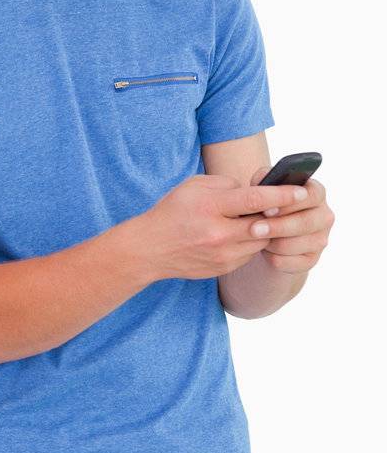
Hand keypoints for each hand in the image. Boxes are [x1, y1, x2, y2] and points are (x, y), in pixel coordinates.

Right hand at [126, 175, 311, 280]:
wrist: (149, 249)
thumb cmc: (172, 212)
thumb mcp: (193, 187)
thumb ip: (227, 185)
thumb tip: (255, 190)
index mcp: (210, 207)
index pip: (255, 200)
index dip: (282, 195)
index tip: (302, 191)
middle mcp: (219, 233)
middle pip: (265, 224)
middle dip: (279, 215)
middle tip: (288, 207)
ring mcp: (223, 254)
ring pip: (261, 240)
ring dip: (264, 230)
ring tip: (256, 220)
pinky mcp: (225, 268)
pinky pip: (249, 253)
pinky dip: (250, 242)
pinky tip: (239, 235)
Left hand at [245, 167, 331, 274]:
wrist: (266, 232)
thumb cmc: (266, 204)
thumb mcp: (263, 188)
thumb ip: (264, 180)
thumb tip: (261, 181)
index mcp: (315, 193)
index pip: (310, 195)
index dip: (288, 203)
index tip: (267, 208)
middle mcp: (324, 216)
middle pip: (305, 223)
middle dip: (277, 227)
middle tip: (253, 229)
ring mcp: (320, 239)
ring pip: (294, 244)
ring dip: (270, 243)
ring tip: (255, 237)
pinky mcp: (311, 259)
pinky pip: (289, 262)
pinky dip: (272, 257)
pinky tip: (265, 250)